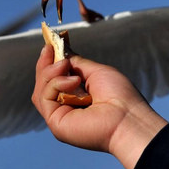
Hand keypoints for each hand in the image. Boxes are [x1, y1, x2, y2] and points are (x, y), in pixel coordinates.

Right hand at [32, 44, 167, 168]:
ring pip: (41, 90)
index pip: (53, 81)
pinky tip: (74, 80)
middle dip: (45, 66)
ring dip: (50, 72)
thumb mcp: (95, 72)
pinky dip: (56, 83)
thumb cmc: (119, 96)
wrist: (127, 117)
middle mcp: (66, 109)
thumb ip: (76, 63)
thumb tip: (61, 49)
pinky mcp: (56, 123)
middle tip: (49, 49)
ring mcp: (60, 117)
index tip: (49, 46)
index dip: (49, 64)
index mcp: (75, 99)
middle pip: (43, 85)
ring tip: (65, 65)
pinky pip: (45, 97)